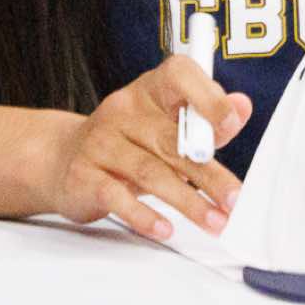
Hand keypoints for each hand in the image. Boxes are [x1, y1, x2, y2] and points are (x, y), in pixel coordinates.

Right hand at [40, 55, 251, 241]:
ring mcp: (101, 141)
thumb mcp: (165, 123)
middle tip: (233, 198)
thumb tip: (241, 107)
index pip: (179, 76)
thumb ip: (205, 119)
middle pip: (172, 140)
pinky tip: (165, 228)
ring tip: (213, 220)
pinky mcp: (84, 175)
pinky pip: (117, 196)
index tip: (230, 124)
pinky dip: (144, 215)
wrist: (63, 157)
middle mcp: (123, 110)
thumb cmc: (127, 140)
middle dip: (208, 173)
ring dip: (187, 201)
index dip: (207, 97)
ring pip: (150, 172)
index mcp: (149, 90)